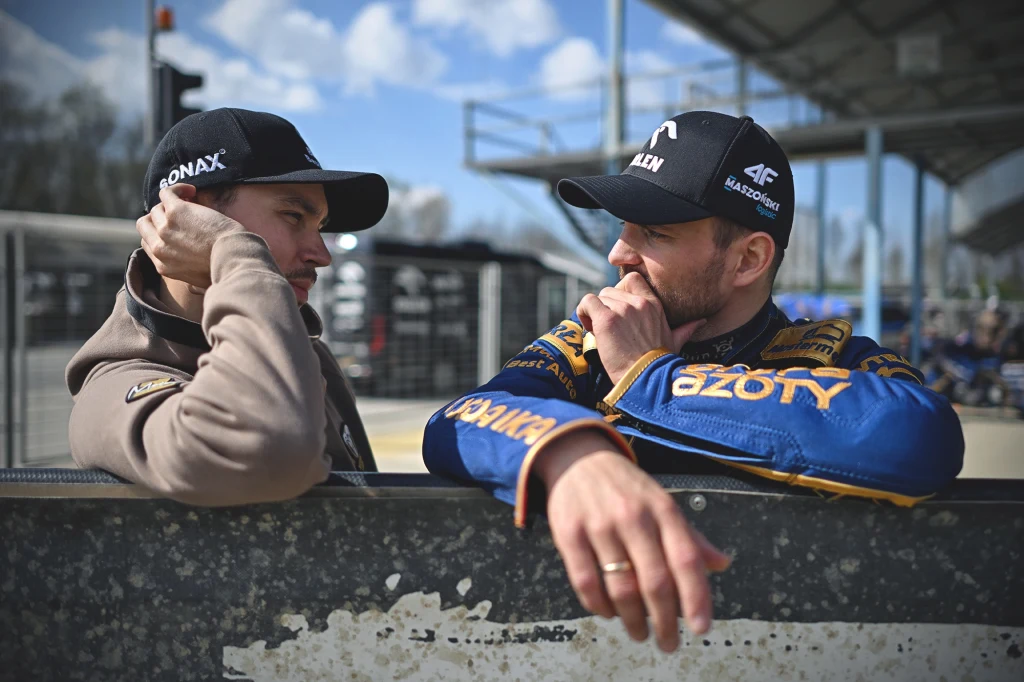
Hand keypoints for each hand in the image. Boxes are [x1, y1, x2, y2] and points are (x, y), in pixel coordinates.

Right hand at [136, 184, 245, 289]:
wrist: (236, 257)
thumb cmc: (226, 269)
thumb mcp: (203, 284)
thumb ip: (192, 284)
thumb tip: (191, 290)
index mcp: (163, 266)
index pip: (148, 243)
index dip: (159, 232)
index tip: (175, 227)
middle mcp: (159, 248)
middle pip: (145, 224)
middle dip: (160, 217)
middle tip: (180, 214)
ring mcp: (165, 228)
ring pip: (157, 208)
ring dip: (173, 203)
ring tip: (192, 201)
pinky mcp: (176, 211)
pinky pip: (167, 193)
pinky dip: (178, 189)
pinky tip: (192, 191)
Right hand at [534, 430, 731, 651]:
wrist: (578, 457)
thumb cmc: (627, 487)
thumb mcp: (662, 503)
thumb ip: (690, 536)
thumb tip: (722, 564)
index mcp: (663, 509)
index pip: (686, 559)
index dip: (696, 598)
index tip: (700, 628)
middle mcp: (633, 516)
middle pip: (655, 581)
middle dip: (665, 621)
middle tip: (668, 643)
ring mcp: (599, 525)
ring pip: (620, 586)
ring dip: (632, 619)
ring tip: (639, 633)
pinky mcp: (568, 533)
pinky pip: (585, 580)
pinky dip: (599, 605)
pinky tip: (608, 613)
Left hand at [577, 272, 704, 384]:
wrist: (647, 379)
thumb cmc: (659, 364)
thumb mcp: (676, 341)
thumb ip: (686, 328)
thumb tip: (701, 321)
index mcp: (654, 304)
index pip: (632, 279)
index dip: (620, 291)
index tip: (618, 310)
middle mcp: (638, 302)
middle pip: (610, 290)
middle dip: (606, 307)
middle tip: (609, 328)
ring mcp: (622, 309)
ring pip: (598, 298)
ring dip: (595, 313)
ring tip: (600, 333)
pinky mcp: (606, 319)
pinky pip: (587, 302)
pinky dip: (584, 313)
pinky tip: (590, 329)